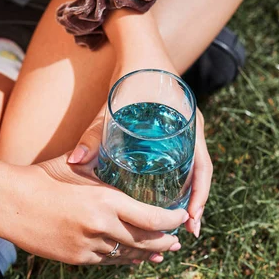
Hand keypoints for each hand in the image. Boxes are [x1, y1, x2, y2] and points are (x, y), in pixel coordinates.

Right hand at [3, 154, 187, 265]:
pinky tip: (133, 258)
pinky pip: (108, 262)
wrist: (9, 203)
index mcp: (106, 201)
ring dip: (147, 254)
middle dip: (165, 242)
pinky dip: (124, 260)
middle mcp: (102, 227)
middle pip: (146, 241)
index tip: (182, 217)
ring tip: (160, 253)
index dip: (173, 221)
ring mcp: (89, 246)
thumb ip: (101, 165)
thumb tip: (118, 152)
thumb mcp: (76, 167)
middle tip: (178, 242)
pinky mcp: (77, 259)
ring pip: (128, 254)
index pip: (153, 217)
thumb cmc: (42, 177)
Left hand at [69, 79, 212, 242]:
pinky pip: (184, 159)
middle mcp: (192, 130)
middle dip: (195, 203)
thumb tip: (75, 161)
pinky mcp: (177, 129)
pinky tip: (170, 195)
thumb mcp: (114, 109)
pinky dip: (182, 178)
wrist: (140, 47)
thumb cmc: (131, 77)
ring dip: (190, 193)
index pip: (202, 168)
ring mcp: (187, 129)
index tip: (192, 220)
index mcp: (187, 126)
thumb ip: (95, 135)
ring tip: (180, 221)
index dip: (200, 197)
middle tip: (187, 231)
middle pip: (201, 174)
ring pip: (193, 169)